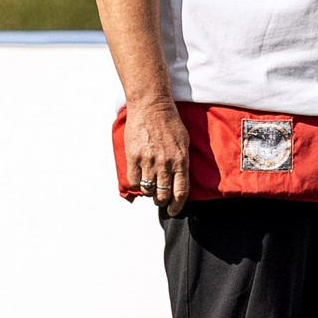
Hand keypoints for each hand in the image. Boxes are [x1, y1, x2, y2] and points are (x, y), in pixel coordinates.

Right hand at [123, 99, 191, 213]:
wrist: (151, 106)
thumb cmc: (170, 123)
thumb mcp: (184, 142)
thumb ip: (182, 162)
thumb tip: (180, 180)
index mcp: (181, 161)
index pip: (180, 192)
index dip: (177, 206)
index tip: (174, 211)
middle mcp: (165, 164)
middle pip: (163, 195)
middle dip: (162, 201)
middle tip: (160, 200)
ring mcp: (149, 161)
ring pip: (148, 190)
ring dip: (149, 193)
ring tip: (150, 188)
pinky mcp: (134, 157)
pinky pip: (134, 181)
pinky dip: (137, 184)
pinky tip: (140, 178)